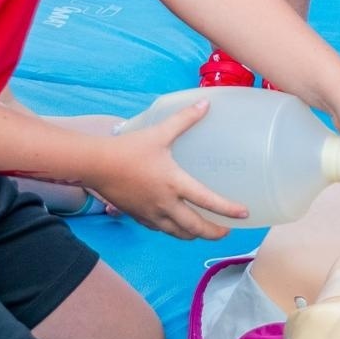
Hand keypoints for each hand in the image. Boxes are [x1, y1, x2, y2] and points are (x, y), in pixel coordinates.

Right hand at [90, 100, 249, 239]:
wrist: (96, 165)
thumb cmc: (129, 149)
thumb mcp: (159, 132)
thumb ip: (184, 119)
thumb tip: (205, 103)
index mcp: (174, 184)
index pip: (208, 202)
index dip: (228, 210)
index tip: (243, 215)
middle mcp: (165, 204)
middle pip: (195, 228)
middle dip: (213, 233)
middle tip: (226, 232)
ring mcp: (151, 214)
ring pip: (178, 233)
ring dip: (194, 235)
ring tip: (203, 231)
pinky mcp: (139, 216)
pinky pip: (161, 229)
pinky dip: (173, 230)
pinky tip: (175, 225)